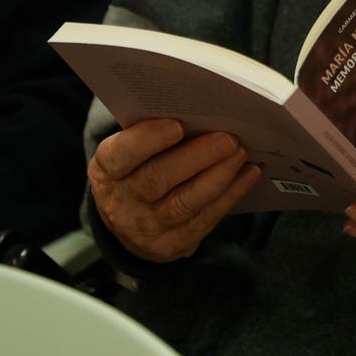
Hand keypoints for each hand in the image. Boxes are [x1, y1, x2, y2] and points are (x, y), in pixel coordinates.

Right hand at [89, 118, 261, 263]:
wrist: (131, 225)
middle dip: (197, 157)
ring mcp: (147, 228)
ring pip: (185, 202)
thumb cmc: (137, 171)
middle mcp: (122, 203)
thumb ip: (151, 135)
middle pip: (158, 179)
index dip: (147, 140)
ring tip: (240, 153)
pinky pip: (206, 219)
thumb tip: (199, 111)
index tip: (177, 126)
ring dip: (219, 176)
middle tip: (227, 138)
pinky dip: (231, 194)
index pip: (120, 155)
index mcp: (106, 172)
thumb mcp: (129, 154)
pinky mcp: (175, 244)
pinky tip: (249, 174)